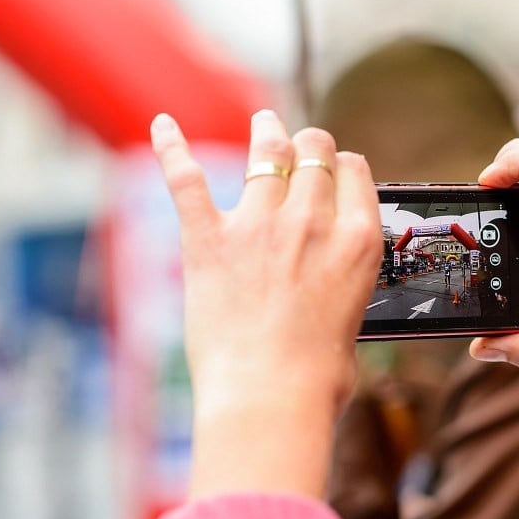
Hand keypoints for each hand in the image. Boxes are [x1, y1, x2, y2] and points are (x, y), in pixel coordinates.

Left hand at [150, 111, 382, 497]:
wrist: (268, 399)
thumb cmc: (317, 378)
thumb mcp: (353, 322)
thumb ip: (342, 287)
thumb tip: (329, 293)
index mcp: (356, 241)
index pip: (353, 172)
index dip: (342, 165)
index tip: (335, 169)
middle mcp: (311, 221)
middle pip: (314, 152)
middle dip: (310, 144)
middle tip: (302, 144)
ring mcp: (258, 225)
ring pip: (266, 152)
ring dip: (266, 132)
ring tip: (264, 119)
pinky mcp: (207, 240)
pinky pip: (185, 179)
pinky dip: (171, 147)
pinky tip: (161, 123)